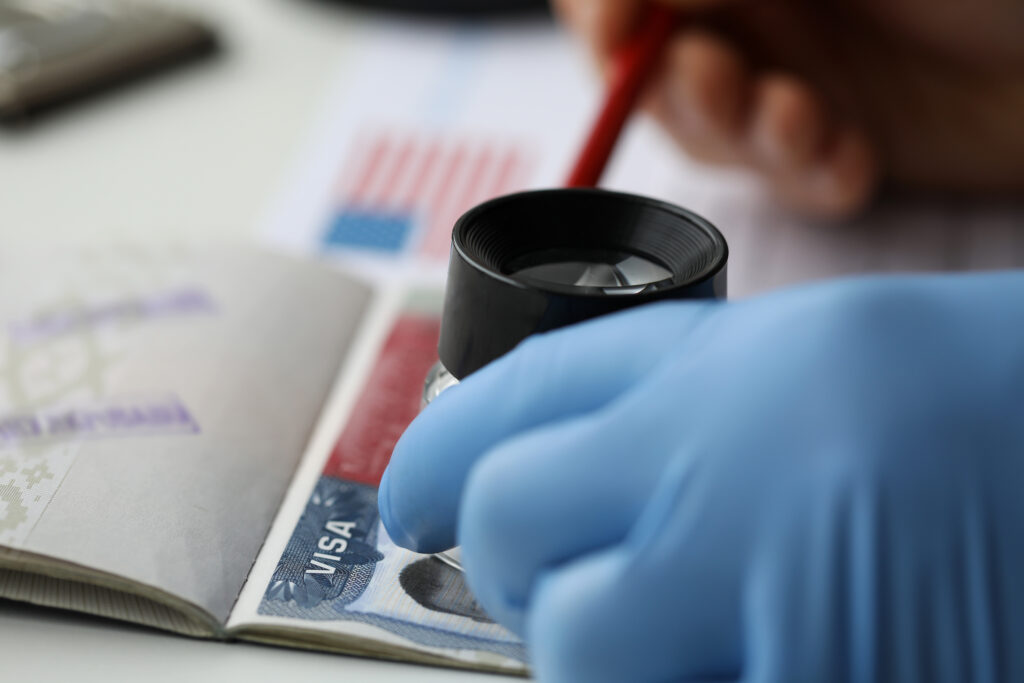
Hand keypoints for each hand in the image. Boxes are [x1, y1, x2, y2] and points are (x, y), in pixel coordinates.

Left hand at [380, 272, 1023, 681]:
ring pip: (590, 665)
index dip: (433, 465)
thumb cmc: (949, 395)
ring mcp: (788, 626)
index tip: (408, 499)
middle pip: (531, 568)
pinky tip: (739, 630)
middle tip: (563, 559)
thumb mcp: (778, 356)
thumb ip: (632, 403)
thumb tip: (507, 468)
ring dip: (601, 642)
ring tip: (673, 607)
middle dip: (528, 567)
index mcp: (722, 398)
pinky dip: (682, 663)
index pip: (505, 443)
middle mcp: (742, 510)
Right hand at [554, 0, 1023, 216]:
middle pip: (652, 62)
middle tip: (722, 79)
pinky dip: (809, 176)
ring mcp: (792, 74)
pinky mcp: (833, 138)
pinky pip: (785, 175)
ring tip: (801, 119)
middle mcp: (757, 8)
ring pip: (712, 129)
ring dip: (744, 134)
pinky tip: (853, 159)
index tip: (616, 32)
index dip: (605, 12)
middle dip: (677, 82)